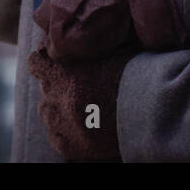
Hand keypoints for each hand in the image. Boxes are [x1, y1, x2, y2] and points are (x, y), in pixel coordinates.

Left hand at [27, 45, 134, 161]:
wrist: (154, 110)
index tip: (54, 58)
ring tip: (76, 104)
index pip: (35, 63)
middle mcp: (60, 102)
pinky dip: (63, 129)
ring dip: (56, 105)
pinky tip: (79, 123)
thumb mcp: (109, 51)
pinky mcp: (73, 148)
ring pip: (46, 112)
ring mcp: (65, 127)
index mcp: (66, 76)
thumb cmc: (137, 74)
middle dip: (55, 82)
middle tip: (76, 81)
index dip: (43, 58)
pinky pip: (55, 136)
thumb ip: (85, 49)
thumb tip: (69, 41)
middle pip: (44, 87)